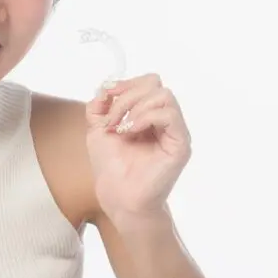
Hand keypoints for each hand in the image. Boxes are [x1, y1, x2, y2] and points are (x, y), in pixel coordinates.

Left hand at [85, 73, 191, 224]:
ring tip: (121, 127)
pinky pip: (169, 115)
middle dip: (127, 95)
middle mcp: (164, 120)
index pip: (147, 82)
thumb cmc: (110, 166)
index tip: (107, 96)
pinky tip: (131, 131)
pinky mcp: (180, 144)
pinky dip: (146, 117)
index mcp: (148, 114)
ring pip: (164, 95)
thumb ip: (100, 106)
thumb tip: (105, 86)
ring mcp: (174, 131)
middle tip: (112, 119)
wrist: (117, 195)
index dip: (126, 84)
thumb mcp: (97, 128)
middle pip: (155, 83)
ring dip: (135, 106)